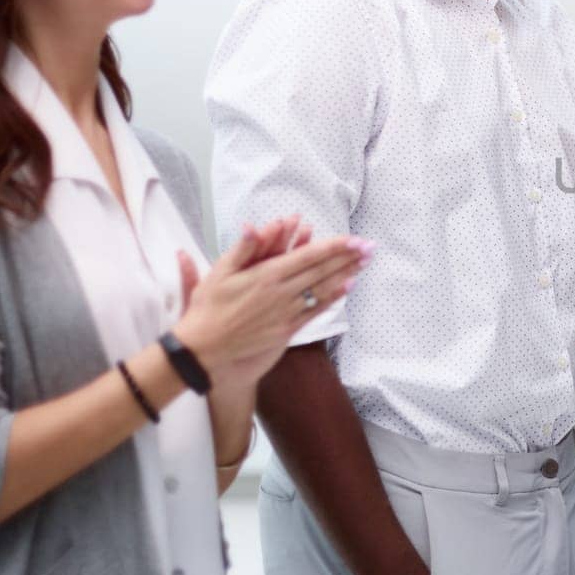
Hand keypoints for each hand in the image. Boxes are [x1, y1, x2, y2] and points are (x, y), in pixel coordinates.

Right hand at [172, 223, 372, 394]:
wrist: (204, 348)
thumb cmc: (208, 307)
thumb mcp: (218, 272)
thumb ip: (241, 249)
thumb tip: (254, 226)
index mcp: (266, 274)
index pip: (309, 256)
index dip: (334, 247)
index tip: (354, 239)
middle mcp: (281, 292)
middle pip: (322, 271)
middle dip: (348, 257)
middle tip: (370, 247)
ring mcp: (286, 312)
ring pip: (323, 289)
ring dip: (347, 274)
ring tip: (365, 262)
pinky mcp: (287, 329)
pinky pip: (315, 310)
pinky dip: (333, 298)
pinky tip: (348, 287)